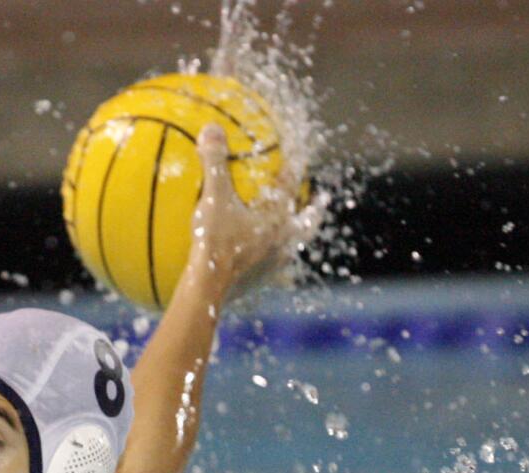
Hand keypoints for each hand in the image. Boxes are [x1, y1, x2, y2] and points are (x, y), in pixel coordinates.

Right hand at [187, 122, 327, 293]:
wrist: (208, 289)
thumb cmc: (214, 242)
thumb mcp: (213, 198)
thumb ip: (214, 162)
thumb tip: (211, 127)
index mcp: (278, 217)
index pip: (293, 184)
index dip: (296, 165)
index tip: (301, 152)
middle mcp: (283, 241)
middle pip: (307, 223)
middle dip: (315, 210)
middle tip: (321, 200)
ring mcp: (273, 265)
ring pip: (292, 248)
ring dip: (295, 239)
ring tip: (293, 236)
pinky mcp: (259, 284)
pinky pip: (269, 271)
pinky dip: (269, 264)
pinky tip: (259, 265)